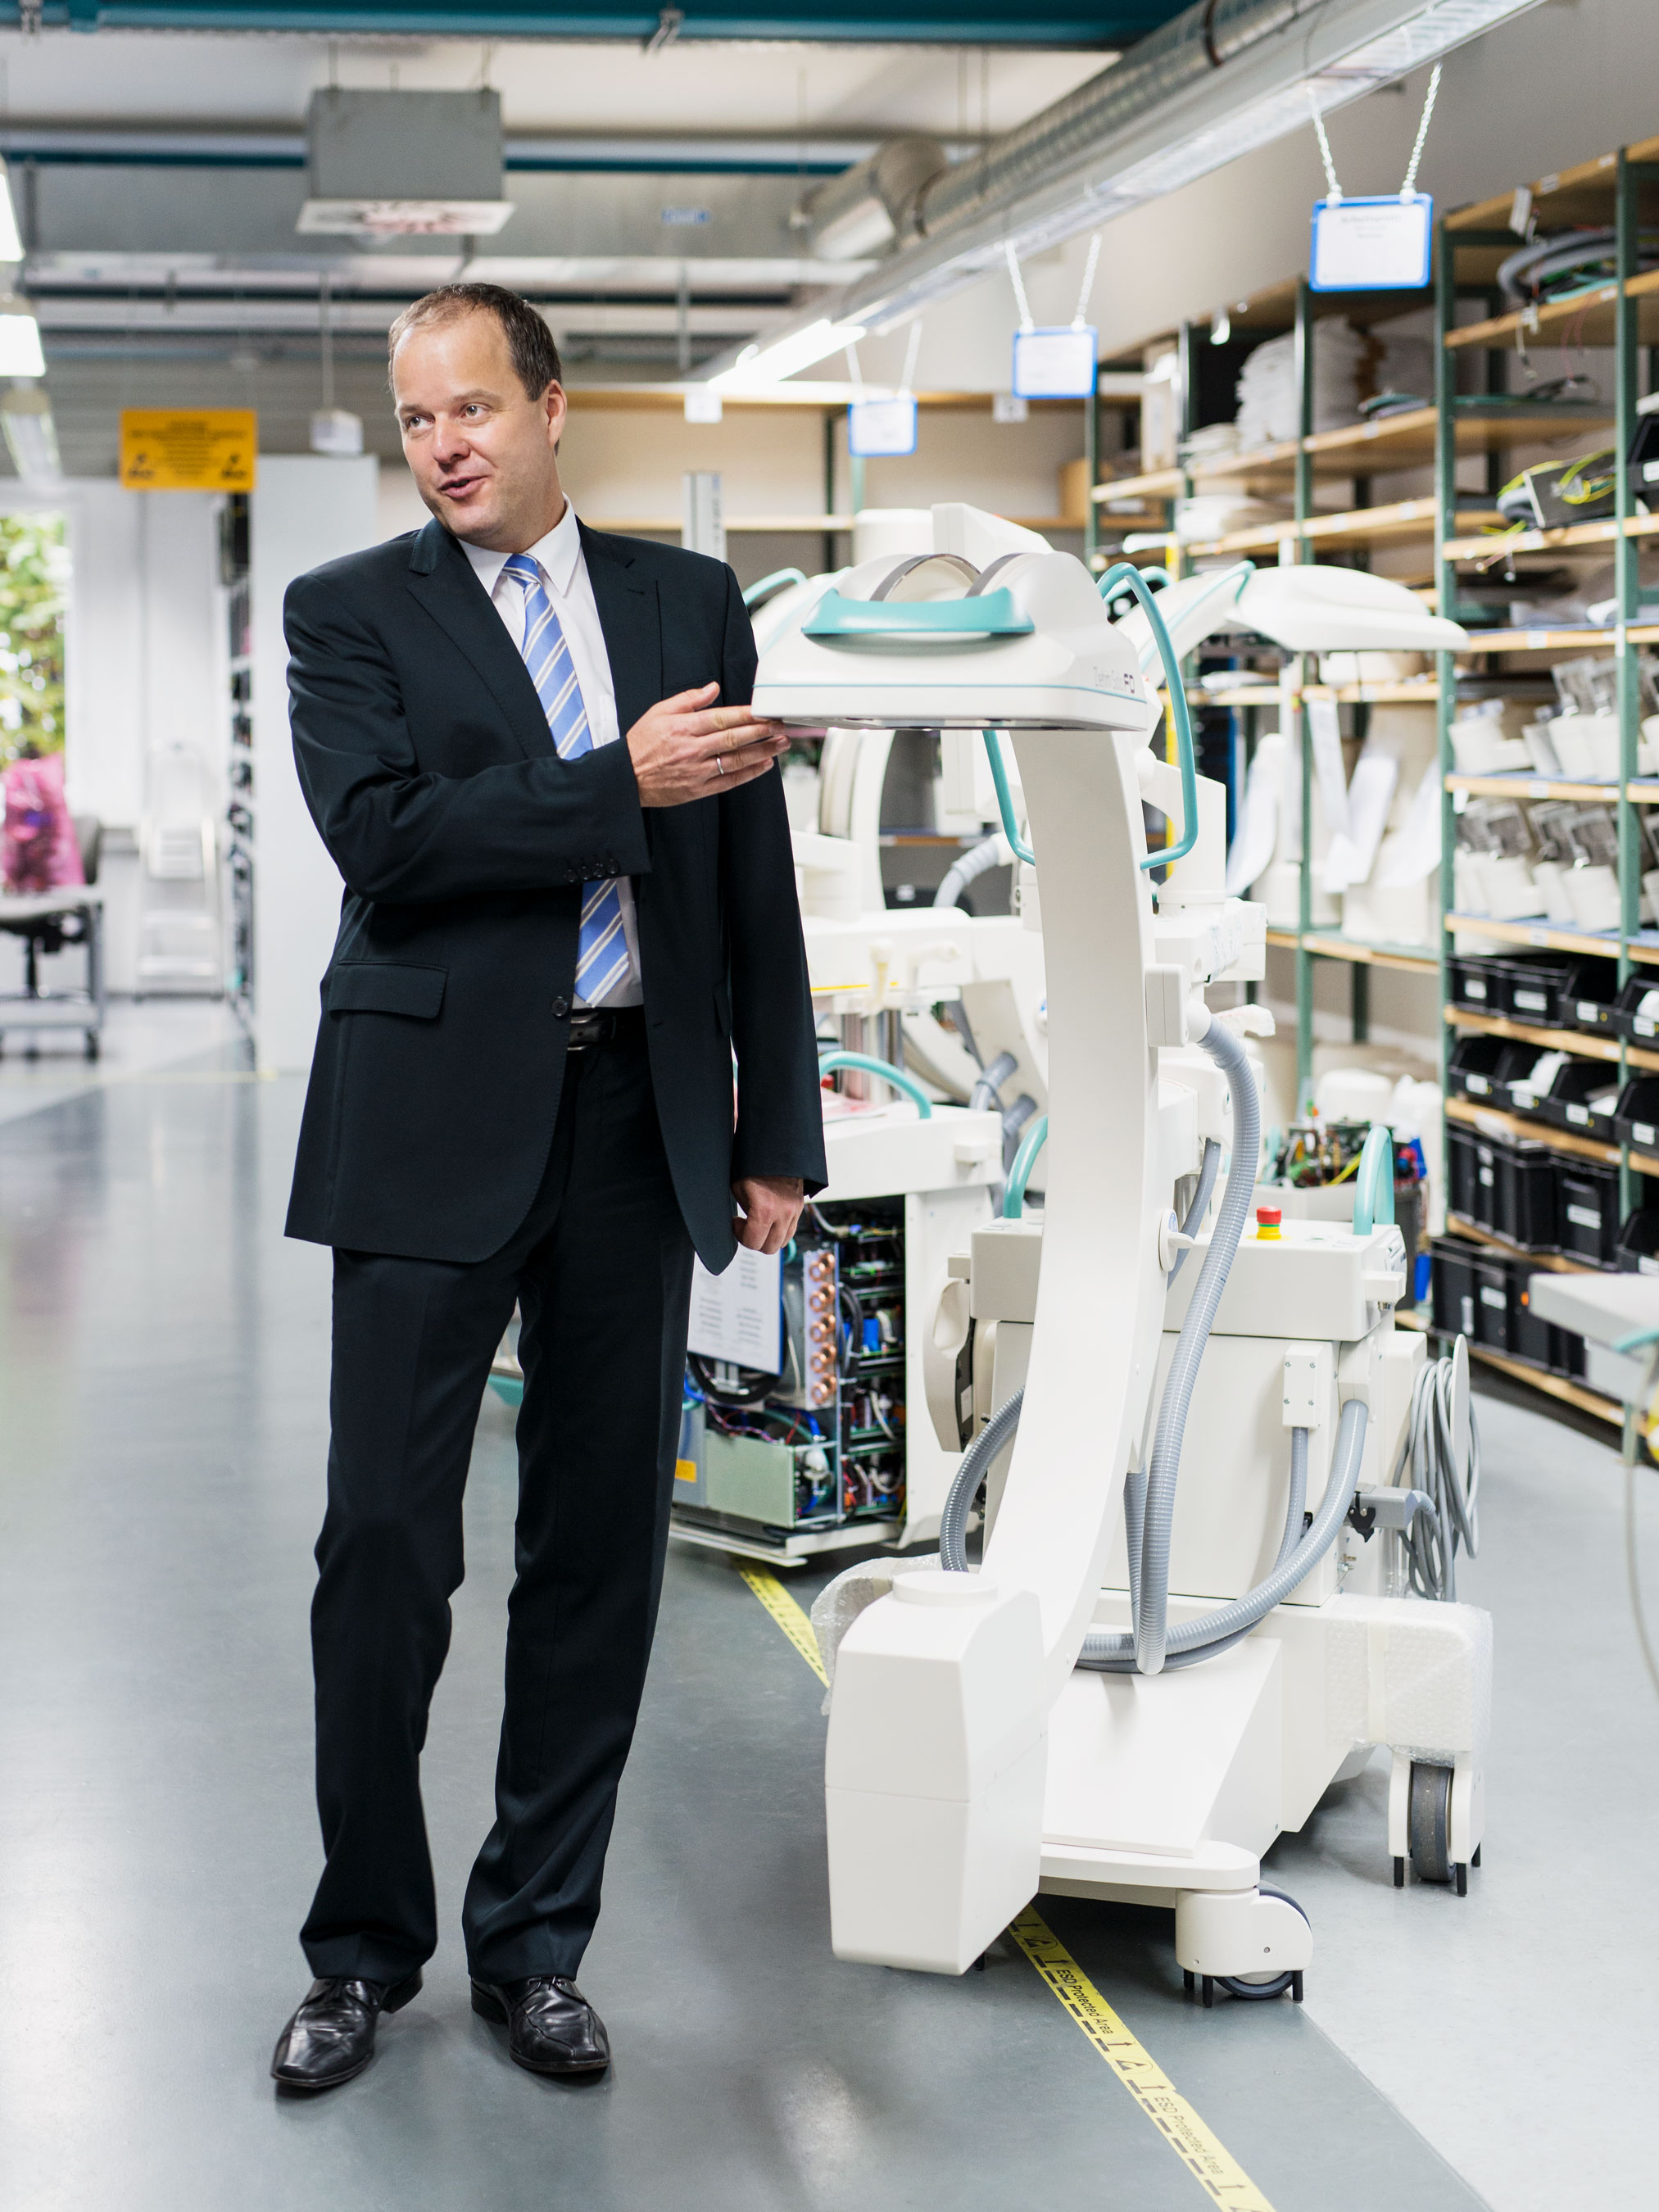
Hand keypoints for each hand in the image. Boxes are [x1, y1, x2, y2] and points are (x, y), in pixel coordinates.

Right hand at [626, 683, 787, 806]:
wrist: (626, 778)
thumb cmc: (641, 744)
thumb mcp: (659, 712)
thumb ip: (688, 699)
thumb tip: (713, 688)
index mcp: (682, 727)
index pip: (721, 718)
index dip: (746, 715)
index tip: (764, 711)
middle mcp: (691, 749)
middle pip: (734, 739)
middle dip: (761, 731)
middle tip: (781, 725)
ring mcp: (696, 771)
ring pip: (736, 760)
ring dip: (762, 752)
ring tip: (780, 744)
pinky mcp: (698, 789)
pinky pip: (729, 781)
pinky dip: (749, 773)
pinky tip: (764, 765)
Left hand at [732, 1175, 804, 1255]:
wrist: (776, 1150)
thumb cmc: (754, 1167)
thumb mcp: (739, 1189)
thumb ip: (742, 1212)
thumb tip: (739, 1226)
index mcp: (765, 1209)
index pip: (753, 1242)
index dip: (740, 1235)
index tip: (736, 1222)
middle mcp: (783, 1213)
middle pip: (769, 1248)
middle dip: (754, 1240)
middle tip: (746, 1225)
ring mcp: (794, 1212)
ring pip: (782, 1242)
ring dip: (768, 1238)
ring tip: (758, 1223)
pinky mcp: (799, 1208)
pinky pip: (790, 1231)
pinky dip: (779, 1231)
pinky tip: (769, 1218)